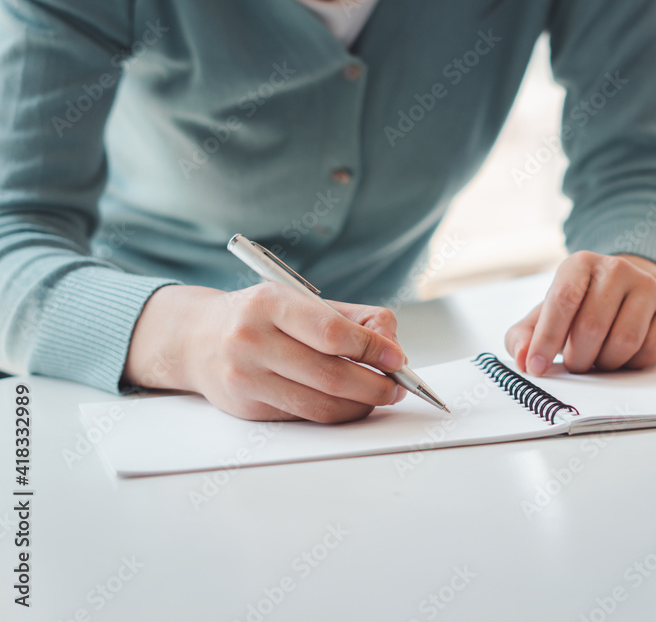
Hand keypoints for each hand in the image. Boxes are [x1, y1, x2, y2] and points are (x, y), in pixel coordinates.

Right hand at [123, 283, 407, 422]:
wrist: (196, 338)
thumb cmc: (261, 316)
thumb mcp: (301, 299)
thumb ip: (353, 319)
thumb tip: (392, 348)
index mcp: (270, 303)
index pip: (332, 333)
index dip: (372, 349)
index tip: (398, 359)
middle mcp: (252, 340)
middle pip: (330, 375)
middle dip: (375, 385)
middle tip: (399, 386)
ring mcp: (246, 377)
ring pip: (320, 404)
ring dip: (361, 405)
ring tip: (381, 396)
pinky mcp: (247, 407)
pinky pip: (304, 416)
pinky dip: (336, 413)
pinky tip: (351, 403)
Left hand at [505, 252, 655, 375]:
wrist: (627, 293)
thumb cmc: (581, 307)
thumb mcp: (546, 315)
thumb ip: (523, 336)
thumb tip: (523, 358)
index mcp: (581, 264)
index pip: (562, 301)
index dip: (546, 339)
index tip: (537, 367)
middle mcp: (617, 268)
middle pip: (592, 327)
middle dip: (578, 358)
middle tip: (576, 363)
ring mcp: (649, 286)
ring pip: (623, 342)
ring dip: (605, 363)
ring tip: (599, 357)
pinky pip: (651, 351)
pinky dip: (633, 364)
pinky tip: (624, 355)